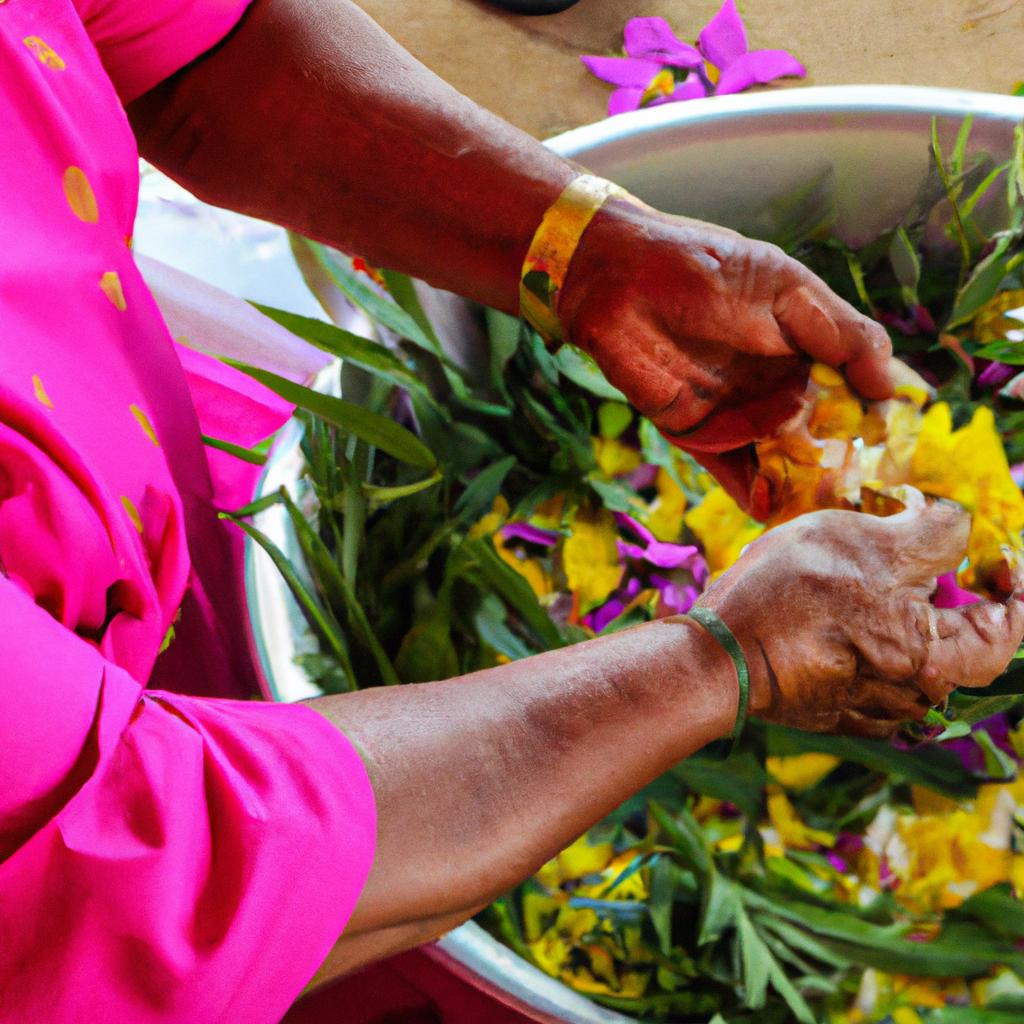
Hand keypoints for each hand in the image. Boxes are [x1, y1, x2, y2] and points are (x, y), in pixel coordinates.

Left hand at [559, 199, 892, 517]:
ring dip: (803, 486)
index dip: (879, 418)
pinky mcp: (695, 433)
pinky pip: (730, 472)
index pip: (855, 388)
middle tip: (871, 496)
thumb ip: (839, 332)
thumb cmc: (702, 265)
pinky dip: (753, 494)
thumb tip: (892, 385)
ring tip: (831, 517)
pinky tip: (776, 514)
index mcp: (804, 346)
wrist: (616, 277)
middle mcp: (775, 384)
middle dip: (846, 464)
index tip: (904, 449)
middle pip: (822, 434)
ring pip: (781, 459)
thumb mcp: (784, 287)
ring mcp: (736, 412)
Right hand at [694, 501, 1023, 736]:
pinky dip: (876, 642)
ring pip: (916, 656)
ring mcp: (874, 709)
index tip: (1002, 558)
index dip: (1016, 589)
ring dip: (907, 617)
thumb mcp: (860, 542)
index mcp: (931, 656)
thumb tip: (958, 528)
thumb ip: (929, 534)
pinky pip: (879, 675)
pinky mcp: (838, 712)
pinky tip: (840, 615)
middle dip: (947, 595)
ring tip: (866, 579)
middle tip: (917, 556)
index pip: (1007, 630)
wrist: (713, 658)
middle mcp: (913, 694)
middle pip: (959, 642)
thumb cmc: (784, 597)